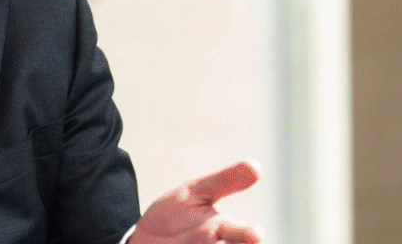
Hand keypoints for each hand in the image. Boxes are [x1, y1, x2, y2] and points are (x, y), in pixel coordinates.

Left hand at [127, 161, 261, 243]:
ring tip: (209, 242)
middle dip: (243, 243)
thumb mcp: (197, 193)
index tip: (254, 234)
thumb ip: (225, 182)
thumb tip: (257, 166)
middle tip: (250, 239)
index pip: (242, 234)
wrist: (144, 239)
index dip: (248, 234)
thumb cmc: (176, 216)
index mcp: (222, 230)